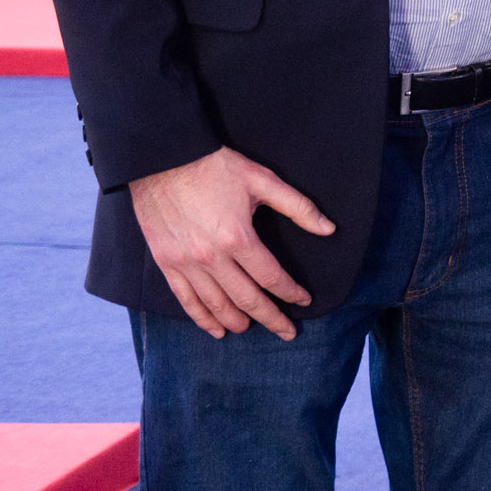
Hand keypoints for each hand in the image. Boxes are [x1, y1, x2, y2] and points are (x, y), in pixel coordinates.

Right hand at [127, 146, 336, 338]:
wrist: (162, 159)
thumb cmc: (214, 166)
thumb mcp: (262, 180)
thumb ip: (298, 207)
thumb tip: (329, 229)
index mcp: (238, 237)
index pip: (271, 277)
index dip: (291, 292)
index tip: (304, 300)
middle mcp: (210, 257)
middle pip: (247, 299)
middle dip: (271, 318)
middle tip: (287, 332)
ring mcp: (184, 263)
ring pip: (216, 304)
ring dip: (237, 321)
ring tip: (252, 329)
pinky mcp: (165, 262)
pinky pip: (185, 299)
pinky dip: (201, 318)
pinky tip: (215, 329)